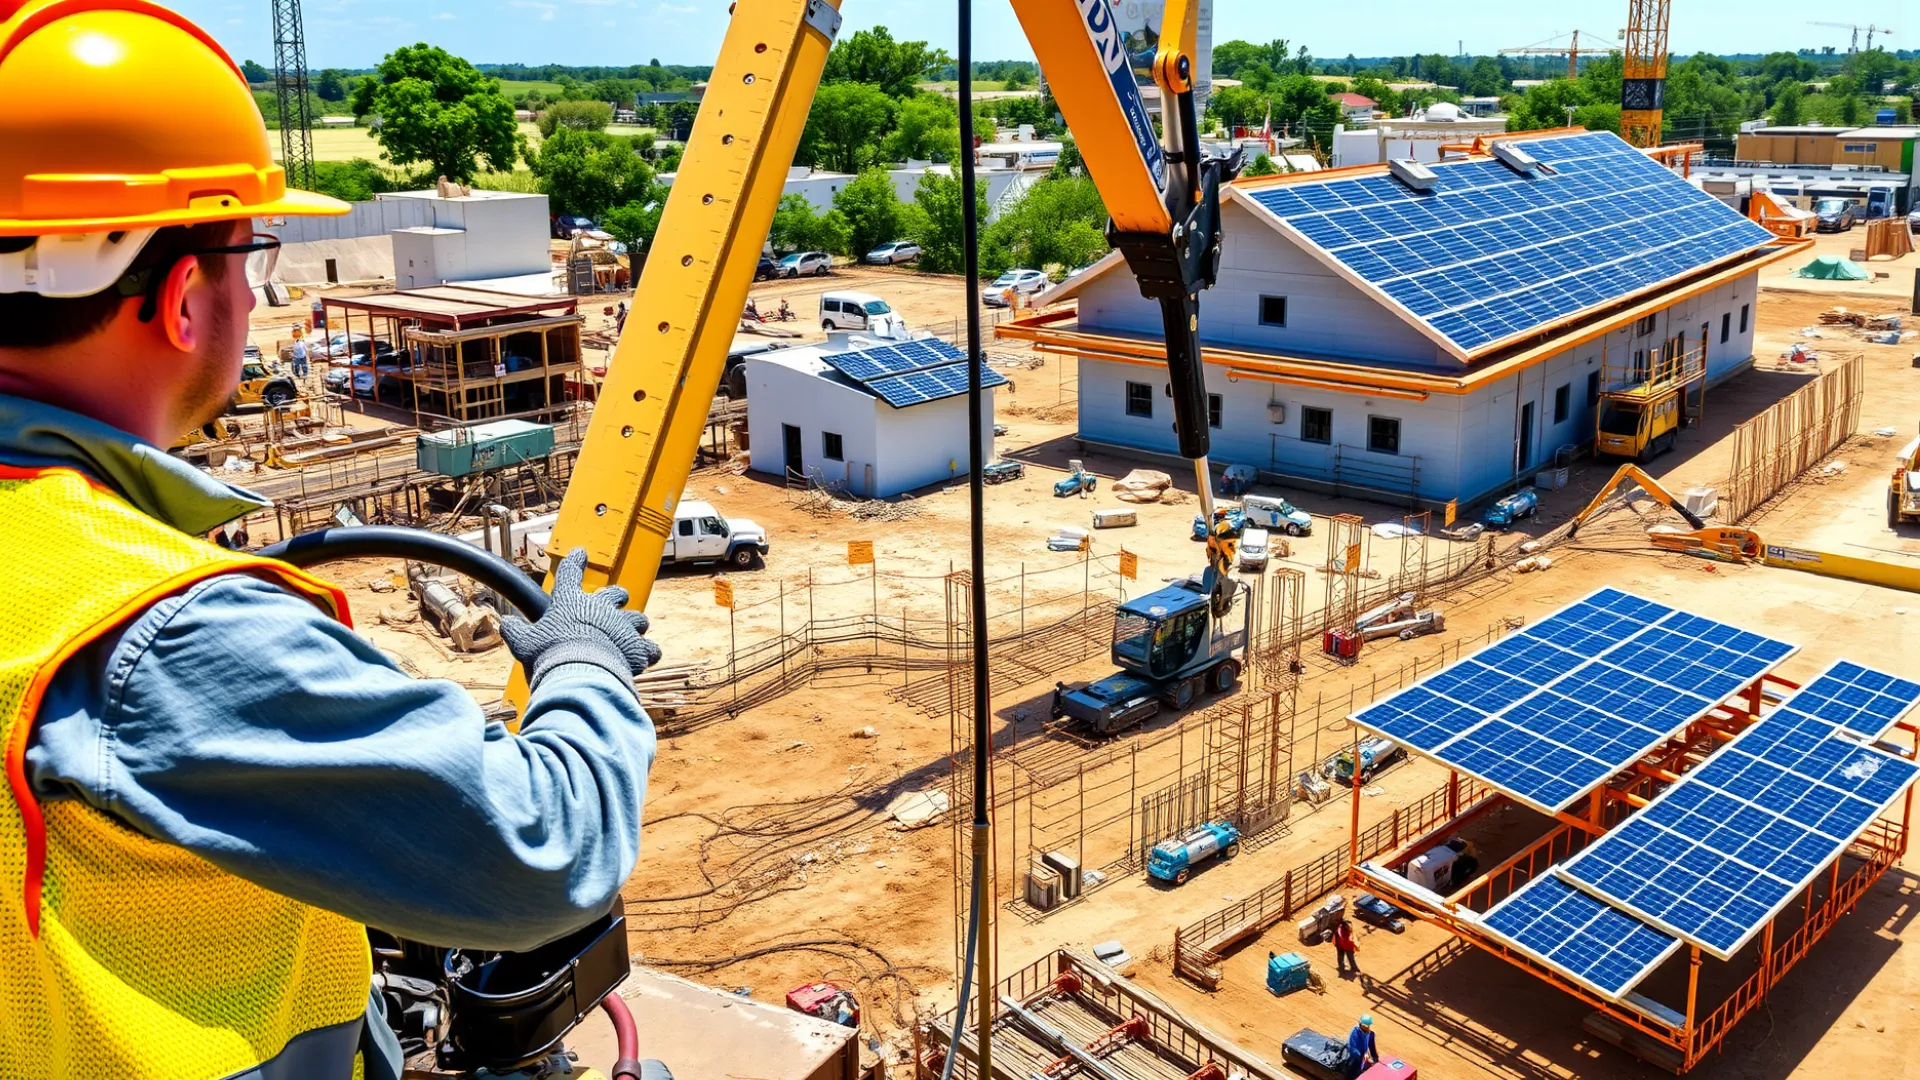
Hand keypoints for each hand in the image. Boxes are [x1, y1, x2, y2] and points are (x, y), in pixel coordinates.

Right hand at [502, 548, 661, 686]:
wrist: (580, 673)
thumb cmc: (549, 655)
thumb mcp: (524, 643)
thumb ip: (516, 631)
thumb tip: (506, 624)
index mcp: (571, 601)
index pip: (571, 573)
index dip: (576, 562)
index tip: (581, 553)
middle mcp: (601, 608)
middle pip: (616, 594)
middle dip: (616, 597)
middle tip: (617, 600)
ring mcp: (623, 626)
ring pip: (638, 619)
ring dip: (634, 625)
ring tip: (631, 634)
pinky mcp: (638, 648)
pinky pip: (649, 648)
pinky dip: (646, 652)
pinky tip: (643, 657)